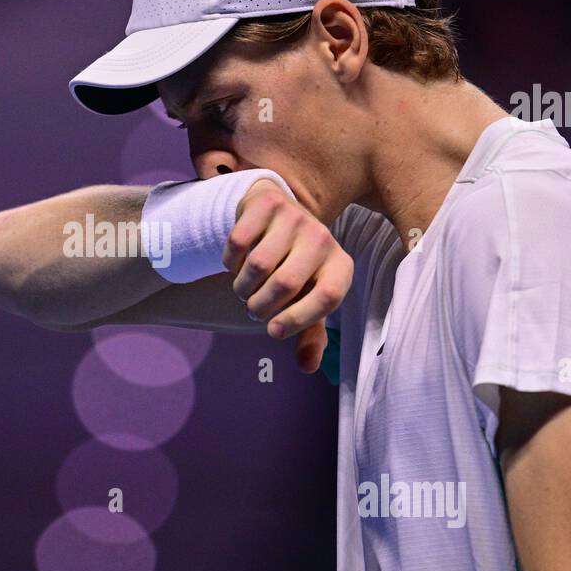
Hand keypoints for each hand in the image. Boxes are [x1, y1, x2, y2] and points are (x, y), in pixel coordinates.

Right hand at [224, 178, 352, 373]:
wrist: (279, 213)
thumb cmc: (296, 267)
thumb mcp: (307, 298)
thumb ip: (309, 333)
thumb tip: (307, 366)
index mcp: (340, 266)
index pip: (327, 298)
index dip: (298, 320)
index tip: (273, 331)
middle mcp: (322, 238)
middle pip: (285, 284)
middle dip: (260, 306)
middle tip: (254, 309)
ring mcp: (295, 217)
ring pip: (257, 265)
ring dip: (242, 287)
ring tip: (244, 289)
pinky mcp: (267, 203)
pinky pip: (238, 243)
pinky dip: (229, 262)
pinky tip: (236, 264)